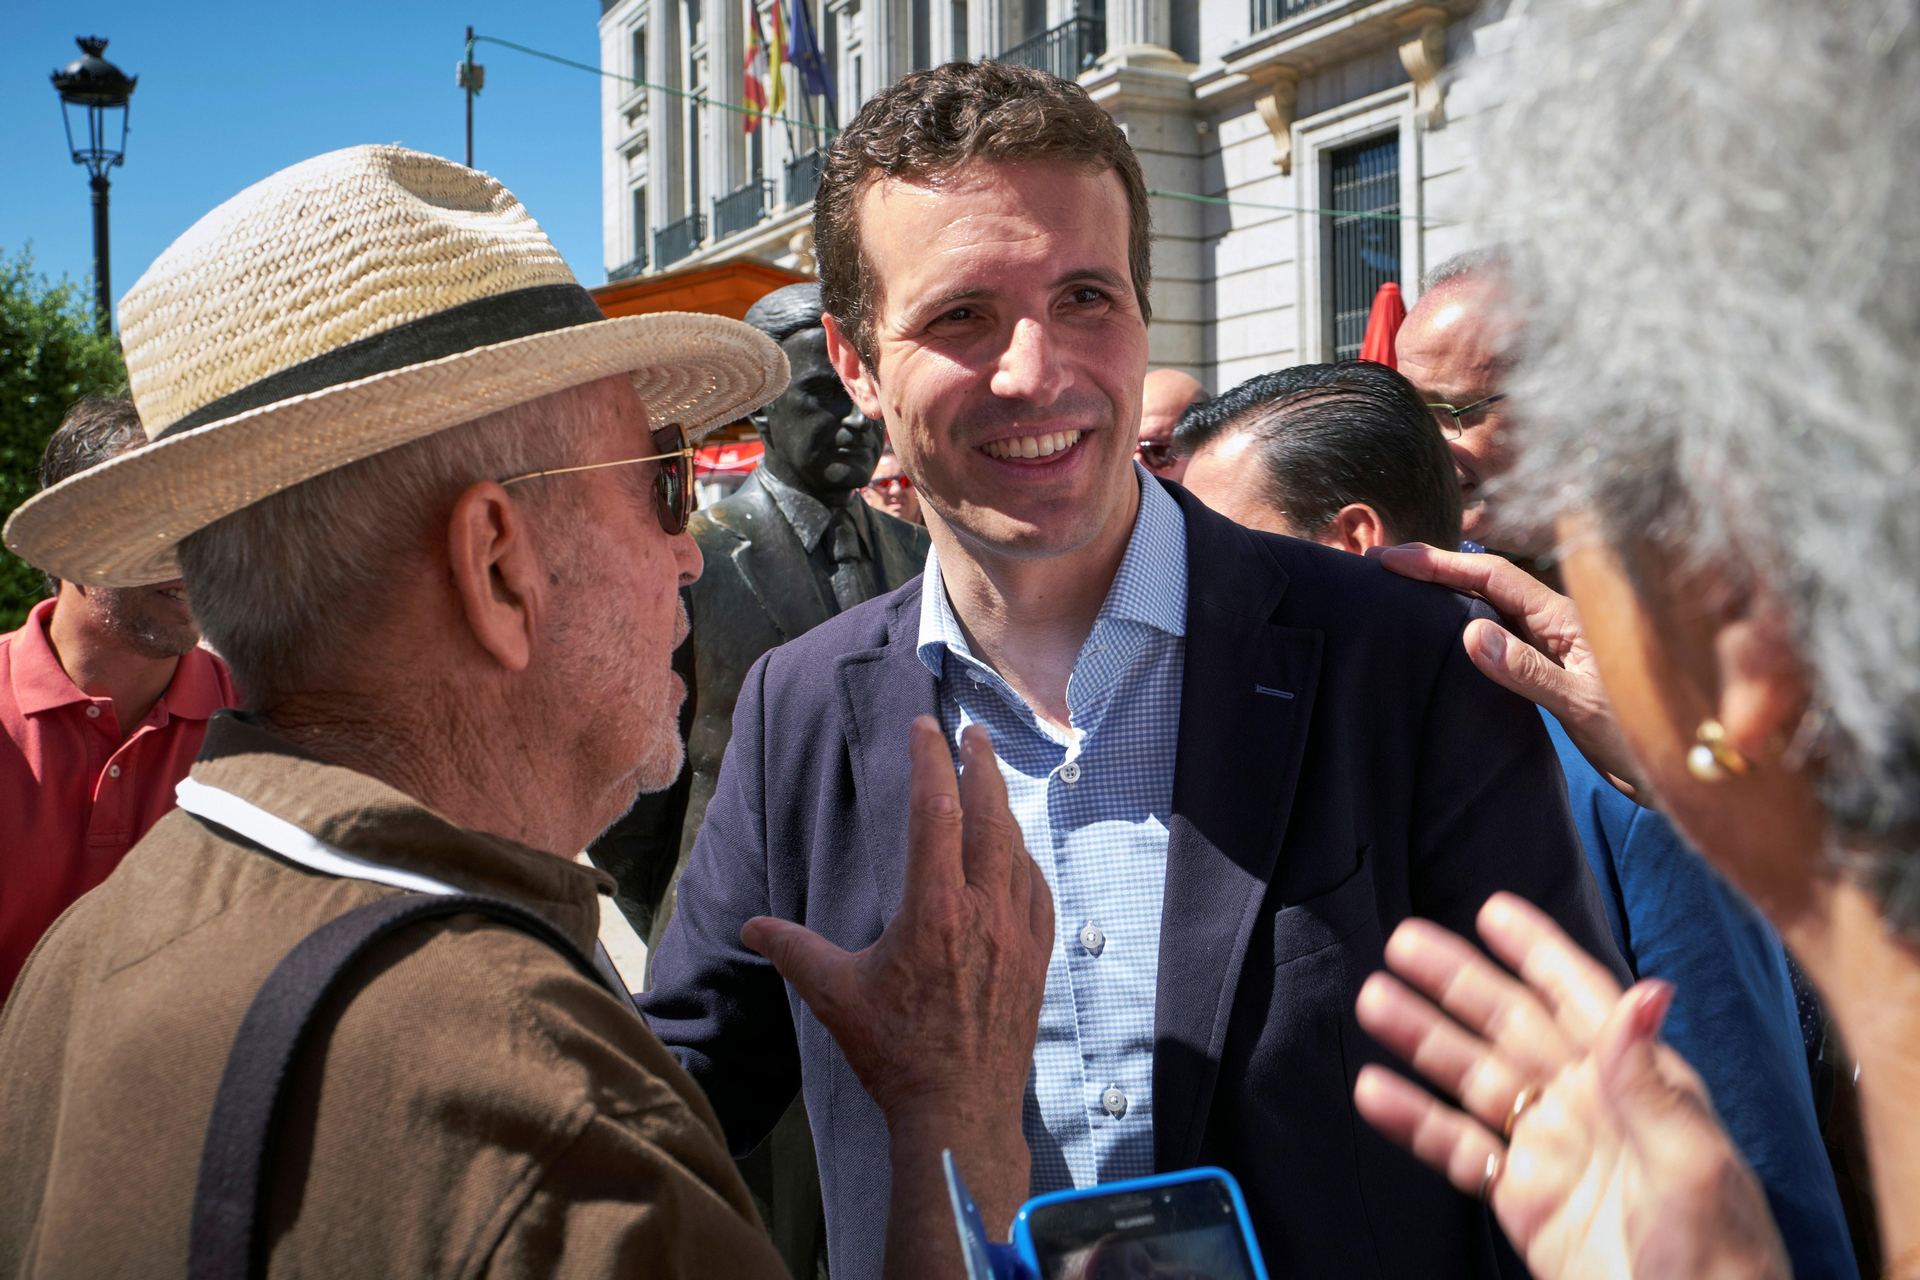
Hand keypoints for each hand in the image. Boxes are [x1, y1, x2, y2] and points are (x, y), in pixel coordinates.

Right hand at [741, 717, 1052, 1264]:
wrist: (960, 1112)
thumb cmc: (896, 1054)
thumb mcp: (834, 996)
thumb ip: (793, 951)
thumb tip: (749, 929)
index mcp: (934, 910)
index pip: (936, 811)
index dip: (931, 761)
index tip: (924, 727)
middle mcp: (984, 911)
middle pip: (990, 816)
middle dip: (981, 766)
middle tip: (972, 732)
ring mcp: (1018, 934)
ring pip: (1018, 851)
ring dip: (1003, 810)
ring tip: (989, 785)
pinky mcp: (1036, 958)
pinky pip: (1038, 891)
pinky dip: (1025, 860)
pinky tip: (1016, 857)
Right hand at [1353, 892, 1788, 1279]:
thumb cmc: (1721, 1255)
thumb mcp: (1693, 1163)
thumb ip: (1650, 1080)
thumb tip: (1646, 990)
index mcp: (1639, 1082)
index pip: (1581, 1000)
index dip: (1538, 953)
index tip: (1493, 910)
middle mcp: (1588, 1104)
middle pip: (1510, 1027)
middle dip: (1458, 982)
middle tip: (1403, 941)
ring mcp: (1550, 1149)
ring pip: (1474, 1078)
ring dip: (1424, 1039)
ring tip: (1374, 1000)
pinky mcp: (1521, 1199)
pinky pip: (1458, 1148)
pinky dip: (1414, 1120)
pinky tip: (1374, 1092)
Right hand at [1369, 543, 1642, 798]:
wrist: (1686, 772)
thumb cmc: (1645, 736)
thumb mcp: (1583, 705)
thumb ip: (1527, 671)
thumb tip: (1470, 634)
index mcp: (1567, 618)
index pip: (1492, 577)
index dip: (1439, 564)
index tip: (1391, 560)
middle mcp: (1559, 624)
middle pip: (1488, 584)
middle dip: (1436, 570)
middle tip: (1383, 566)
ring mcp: (1556, 647)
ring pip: (1493, 609)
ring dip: (1448, 596)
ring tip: (1401, 592)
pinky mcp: (1553, 673)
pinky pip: (1503, 638)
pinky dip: (1465, 627)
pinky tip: (1444, 635)